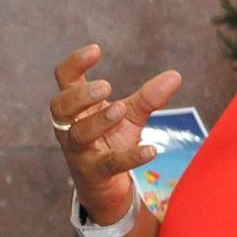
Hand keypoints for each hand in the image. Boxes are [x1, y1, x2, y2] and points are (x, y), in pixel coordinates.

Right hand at [50, 44, 181, 223]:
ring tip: (120, 110)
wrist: (106, 186)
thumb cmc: (111, 142)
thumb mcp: (131, 116)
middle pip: (60, 106)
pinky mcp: (94, 173)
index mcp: (75, 107)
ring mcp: (79, 152)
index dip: (75, 63)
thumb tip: (176, 75)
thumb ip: (148, 97)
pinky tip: (151, 149)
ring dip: (98, 121)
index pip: (64, 79)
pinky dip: (130, 156)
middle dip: (81, 96)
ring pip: (78, 134)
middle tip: (107, 87)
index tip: (96, 50)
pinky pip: (109, 164)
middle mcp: (70, 128)